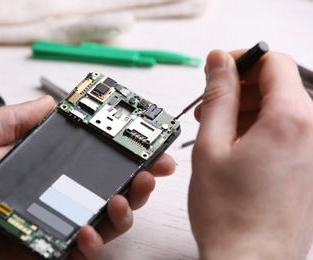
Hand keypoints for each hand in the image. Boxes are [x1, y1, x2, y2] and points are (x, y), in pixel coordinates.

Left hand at [0, 96, 175, 259]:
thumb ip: (14, 119)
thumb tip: (51, 101)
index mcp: (40, 168)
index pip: (90, 158)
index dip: (120, 150)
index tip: (144, 141)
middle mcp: (52, 196)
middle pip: (108, 190)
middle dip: (137, 180)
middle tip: (151, 170)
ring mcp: (52, 225)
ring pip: (105, 223)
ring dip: (125, 210)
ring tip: (124, 197)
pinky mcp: (46, 253)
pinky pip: (83, 253)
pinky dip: (94, 243)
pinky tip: (88, 229)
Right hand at [189, 50, 312, 258]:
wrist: (251, 259)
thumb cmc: (231, 214)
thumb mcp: (212, 145)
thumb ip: (218, 96)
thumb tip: (219, 63)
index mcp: (291, 120)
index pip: (274, 62)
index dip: (242, 59)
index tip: (219, 70)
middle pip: (278, 84)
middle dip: (240, 87)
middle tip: (210, 105)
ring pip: (281, 107)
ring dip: (247, 109)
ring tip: (217, 130)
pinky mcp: (309, 166)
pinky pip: (286, 130)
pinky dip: (259, 128)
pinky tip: (234, 146)